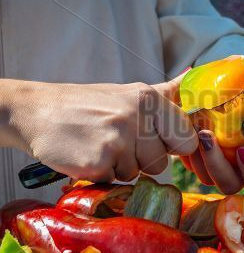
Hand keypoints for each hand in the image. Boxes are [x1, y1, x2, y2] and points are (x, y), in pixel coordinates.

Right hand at [8, 79, 197, 181]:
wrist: (39, 111)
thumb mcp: (133, 92)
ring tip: (101, 145)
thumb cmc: (91, 105)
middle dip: (143, 159)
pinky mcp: (99, 161)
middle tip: (119, 141)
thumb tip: (195, 72)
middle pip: (161, 162)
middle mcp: (138, 116)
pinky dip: (102, 173)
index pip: (187, 139)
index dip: (172, 146)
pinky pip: (114, 180)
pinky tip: (88, 154)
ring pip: (138, 174)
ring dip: (121, 166)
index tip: (155, 140)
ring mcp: (118, 139)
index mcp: (150, 99)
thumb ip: (168, 91)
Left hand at [181, 70, 243, 201]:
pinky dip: (188, 151)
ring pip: (207, 178)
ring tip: (197, 128)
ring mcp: (220, 167)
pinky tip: (188, 130)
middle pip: (231, 186)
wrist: (223, 86)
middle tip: (207, 136)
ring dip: (200, 158)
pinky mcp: (201, 160)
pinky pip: (192, 166)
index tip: (243, 150)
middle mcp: (242, 170)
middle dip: (218, 165)